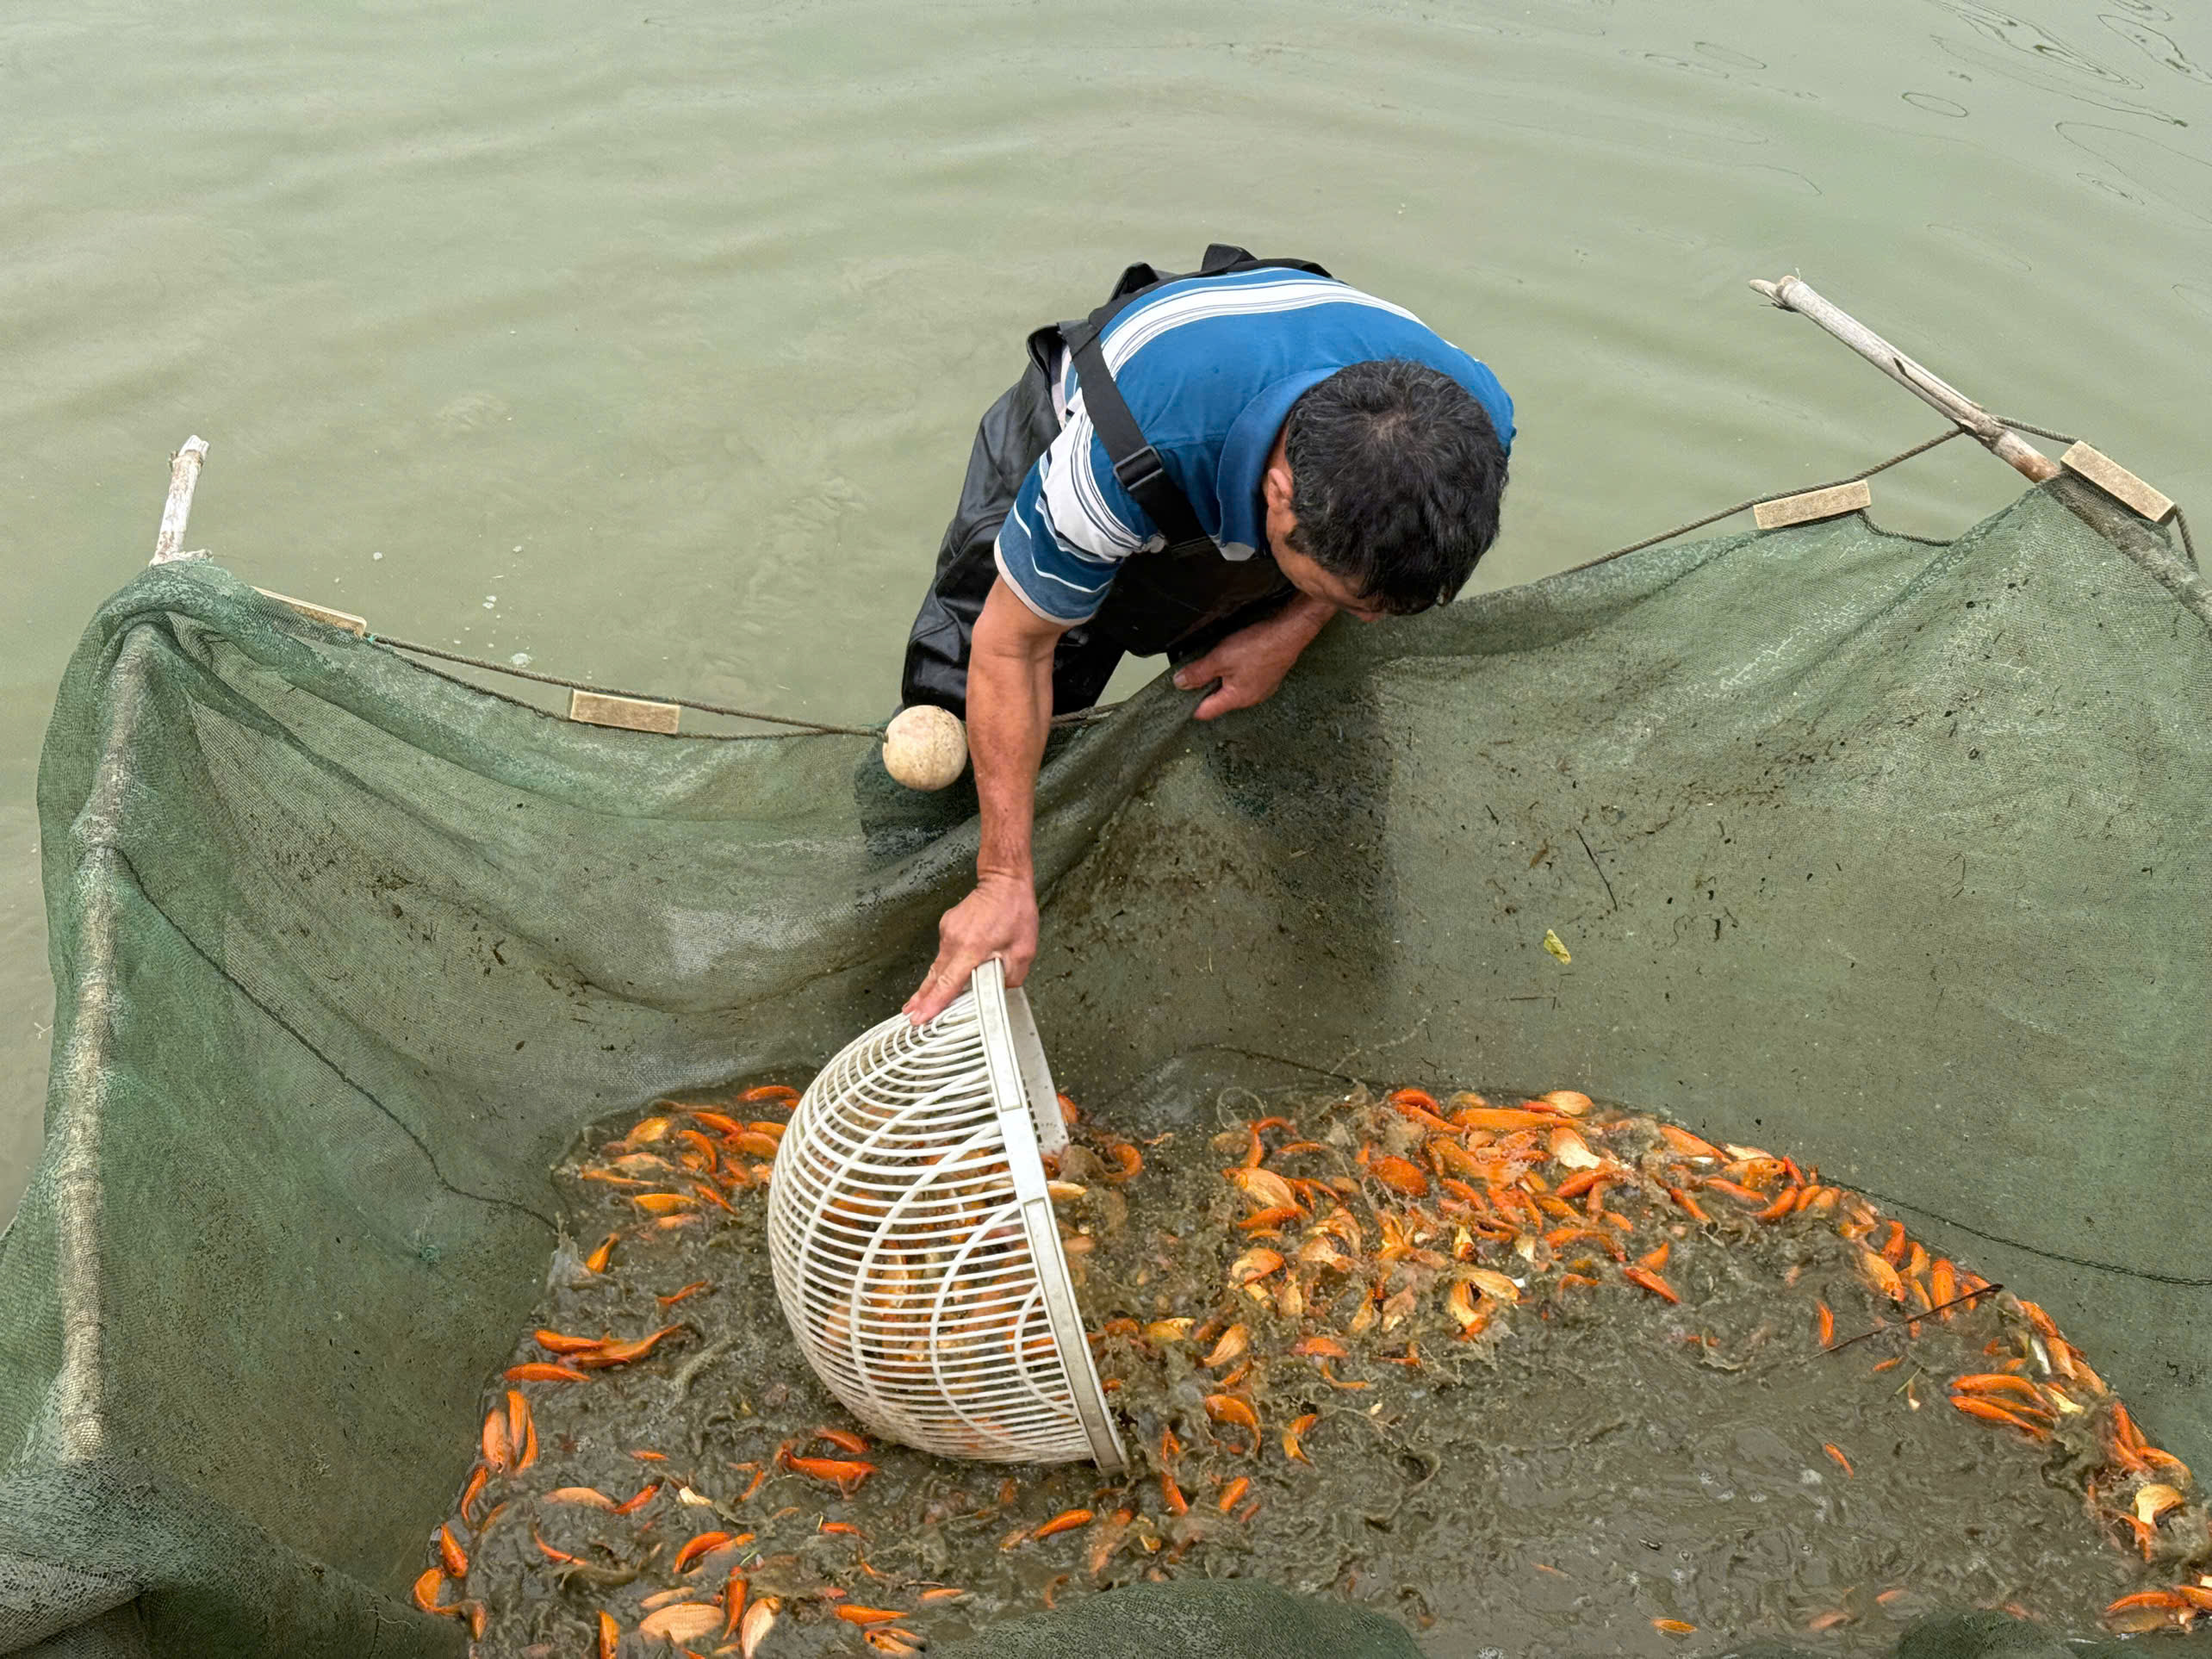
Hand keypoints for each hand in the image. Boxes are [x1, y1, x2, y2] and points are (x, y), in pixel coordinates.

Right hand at [904, 872, 1038, 1024]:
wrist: (1003, 880)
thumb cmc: (1014, 911)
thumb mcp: (1023, 950)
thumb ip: (1011, 976)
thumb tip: (998, 988)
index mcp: (972, 948)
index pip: (948, 982)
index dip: (933, 1003)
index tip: (920, 1017)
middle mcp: (954, 940)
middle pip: (936, 976)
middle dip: (922, 998)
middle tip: (911, 1015)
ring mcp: (948, 931)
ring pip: (940, 964)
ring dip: (934, 982)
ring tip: (922, 1001)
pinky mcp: (948, 926)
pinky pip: (946, 952)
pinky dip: (946, 964)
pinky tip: (948, 973)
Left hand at [1171, 610, 1315, 720]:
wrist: (1289, 632)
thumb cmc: (1259, 646)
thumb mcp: (1220, 659)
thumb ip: (1198, 673)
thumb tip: (1180, 683)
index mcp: (1236, 699)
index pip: (1206, 712)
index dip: (1189, 704)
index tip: (1178, 693)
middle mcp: (1250, 699)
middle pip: (1218, 701)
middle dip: (1204, 689)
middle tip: (1193, 671)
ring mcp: (1261, 689)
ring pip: (1232, 689)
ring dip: (1220, 679)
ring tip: (1214, 661)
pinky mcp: (1268, 677)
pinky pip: (1244, 680)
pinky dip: (1234, 673)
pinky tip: (1234, 658)